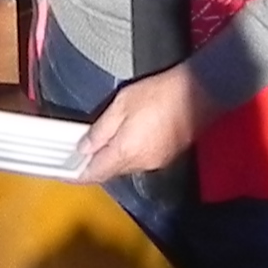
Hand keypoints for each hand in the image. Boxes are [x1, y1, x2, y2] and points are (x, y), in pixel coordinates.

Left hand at [73, 63, 210, 183]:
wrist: (200, 92)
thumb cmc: (159, 94)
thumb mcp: (122, 105)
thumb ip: (101, 130)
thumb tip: (84, 148)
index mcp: (126, 152)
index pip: (96, 173)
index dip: (80, 175)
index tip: (68, 174)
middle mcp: (141, 164)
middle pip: (111, 172)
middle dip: (96, 166)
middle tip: (81, 154)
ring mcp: (156, 162)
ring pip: (127, 167)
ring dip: (113, 160)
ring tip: (102, 145)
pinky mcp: (168, 156)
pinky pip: (142, 161)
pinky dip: (130, 155)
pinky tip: (127, 141)